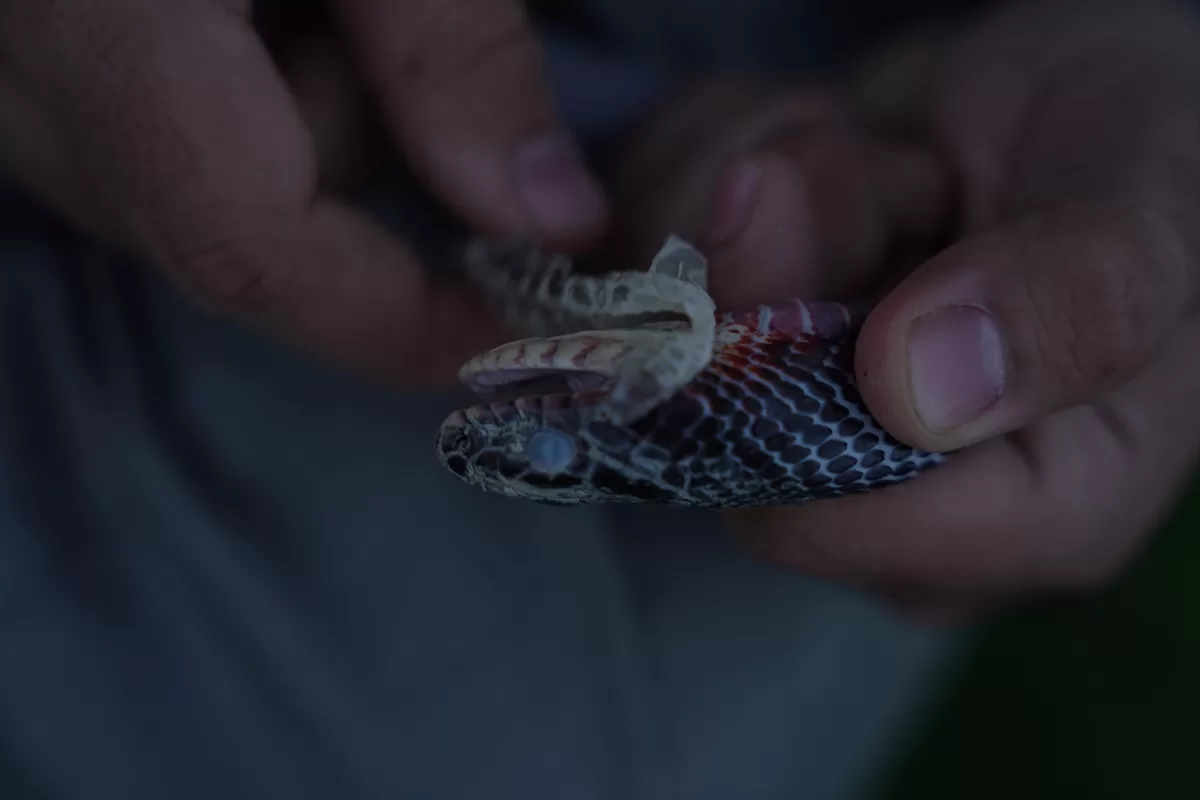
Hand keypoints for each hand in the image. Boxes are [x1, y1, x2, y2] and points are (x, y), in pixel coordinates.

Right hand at [0, 0, 605, 383]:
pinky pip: (166, 134)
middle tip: (388, 18)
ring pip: (210, 184)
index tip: (523, 337)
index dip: (399, 323)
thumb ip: (450, 46)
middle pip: (242, 224)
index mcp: (92, 15)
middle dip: (365, 156)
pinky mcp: (30, 67)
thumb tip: (550, 218)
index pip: (246, 244)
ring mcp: (9, 84)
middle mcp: (19, 78)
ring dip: (311, 103)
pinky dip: (254, 81)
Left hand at [607, 0, 1199, 619]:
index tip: (875, 221)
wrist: (1065, 89)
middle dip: (801, 242)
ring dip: (773, 182)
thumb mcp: (1154, 204)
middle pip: (721, 407)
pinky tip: (830, 156)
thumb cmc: (1148, 152)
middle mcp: (887, 497)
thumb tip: (914, 391)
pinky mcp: (722, 347)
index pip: (834, 521)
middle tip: (903, 173)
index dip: (809, 373)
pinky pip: (641, 243)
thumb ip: (1074, 298)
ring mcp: (787, 422)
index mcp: (1029, 516)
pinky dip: (725, 159)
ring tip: (890, 162)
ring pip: (665, 307)